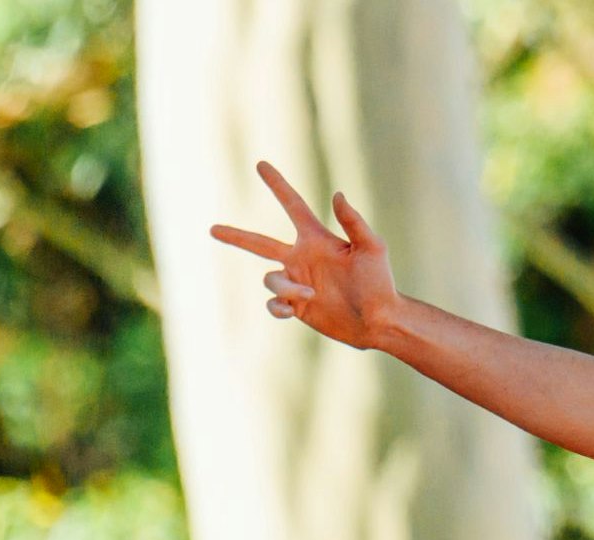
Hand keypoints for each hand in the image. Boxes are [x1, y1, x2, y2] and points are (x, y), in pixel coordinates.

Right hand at [210, 162, 401, 349]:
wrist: (381, 320)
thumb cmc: (381, 282)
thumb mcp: (372, 249)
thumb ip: (354, 222)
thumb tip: (337, 194)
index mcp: (316, 240)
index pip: (292, 206)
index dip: (277, 185)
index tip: (260, 164)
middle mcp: (301, 259)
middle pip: (259, 243)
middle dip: (235, 236)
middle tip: (212, 229)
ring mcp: (297, 283)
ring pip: (269, 280)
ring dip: (286, 288)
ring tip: (312, 296)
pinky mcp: (297, 307)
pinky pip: (273, 305)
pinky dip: (279, 307)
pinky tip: (293, 310)